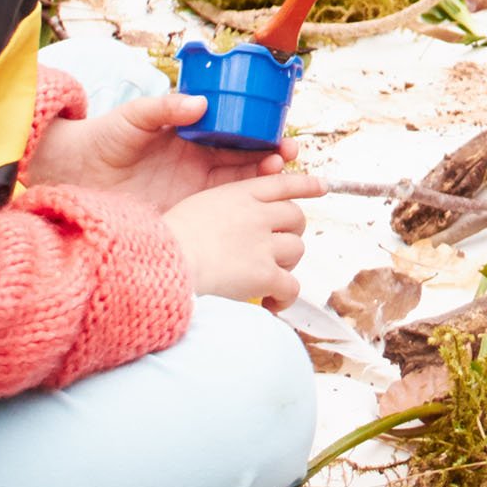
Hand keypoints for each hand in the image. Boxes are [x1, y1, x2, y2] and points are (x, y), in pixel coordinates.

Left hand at [22, 91, 295, 213]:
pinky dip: (239, 214)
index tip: (282, 138)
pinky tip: (254, 214)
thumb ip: (164, 109)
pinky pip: (216, 217)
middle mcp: (197, 166)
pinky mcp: (181, 217)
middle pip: (246, 164)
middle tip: (288, 158)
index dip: (263, 137)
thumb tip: (198, 104)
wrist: (70, 175)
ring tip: (279, 179)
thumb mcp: (133, 118)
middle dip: (273, 161)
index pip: (238, 137)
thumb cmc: (100, 139)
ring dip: (262, 185)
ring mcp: (191, 193)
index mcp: (193, 138)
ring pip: (237, 190)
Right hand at [165, 170, 325, 306]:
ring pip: (297, 250)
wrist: (164, 265)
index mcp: (238, 194)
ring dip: (286, 265)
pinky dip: (284, 298)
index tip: (322, 187)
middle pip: (297, 218)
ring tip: (267, 278)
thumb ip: (222, 211)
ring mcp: (263, 244)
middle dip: (291, 233)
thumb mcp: (195, 207)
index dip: (306, 185)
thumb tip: (230, 228)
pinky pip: (291, 287)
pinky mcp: (265, 274)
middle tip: (276, 251)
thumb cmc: (166, 241)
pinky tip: (271, 304)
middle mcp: (257, 215)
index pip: (282, 183)